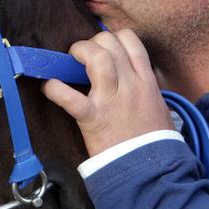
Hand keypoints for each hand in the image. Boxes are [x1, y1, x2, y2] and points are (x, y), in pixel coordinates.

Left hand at [42, 29, 174, 157]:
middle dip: (92, 42)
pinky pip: (70, 98)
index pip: (131, 40)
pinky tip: (49, 86)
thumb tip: (135, 78)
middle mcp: (130, 85)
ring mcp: (111, 100)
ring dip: (80, 52)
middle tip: (83, 55)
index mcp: (146, 81)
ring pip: (97, 58)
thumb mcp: (159, 107)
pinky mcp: (94, 118)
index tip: (103, 47)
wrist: (151, 170)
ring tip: (69, 60)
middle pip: (110, 43)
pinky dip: (55, 89)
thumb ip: (146, 89)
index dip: (113, 37)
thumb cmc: (155, 141)